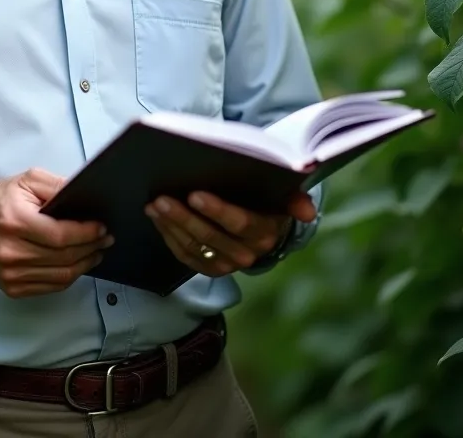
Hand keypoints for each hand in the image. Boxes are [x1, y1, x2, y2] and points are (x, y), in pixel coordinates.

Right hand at [0, 168, 112, 297]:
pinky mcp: (11, 287)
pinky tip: (77, 264)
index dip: (86, 234)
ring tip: (97, 252)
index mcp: (16, 222)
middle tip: (106, 239)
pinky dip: (68, 277)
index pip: (60, 236)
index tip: (102, 228)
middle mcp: (11, 252)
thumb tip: (84, 196)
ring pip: (61, 276)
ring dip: (84, 265)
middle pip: (64, 257)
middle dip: (91, 248)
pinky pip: (50, 287)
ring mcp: (11, 274)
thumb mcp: (27, 181)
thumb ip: (56, 186)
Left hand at [144, 190, 315, 277]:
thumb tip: (308, 211)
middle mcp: (246, 253)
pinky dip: (168, 236)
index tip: (195, 194)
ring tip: (154, 204)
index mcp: (264, 232)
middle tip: (162, 198)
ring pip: (194, 247)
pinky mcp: (209, 268)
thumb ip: (295, 199)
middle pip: (210, 236)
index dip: (217, 210)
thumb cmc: (268, 201)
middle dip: (184, 217)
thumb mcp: (284, 197)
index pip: (239, 223)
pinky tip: (156, 217)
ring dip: (171, 225)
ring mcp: (226, 264)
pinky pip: (185, 255)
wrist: (265, 227)